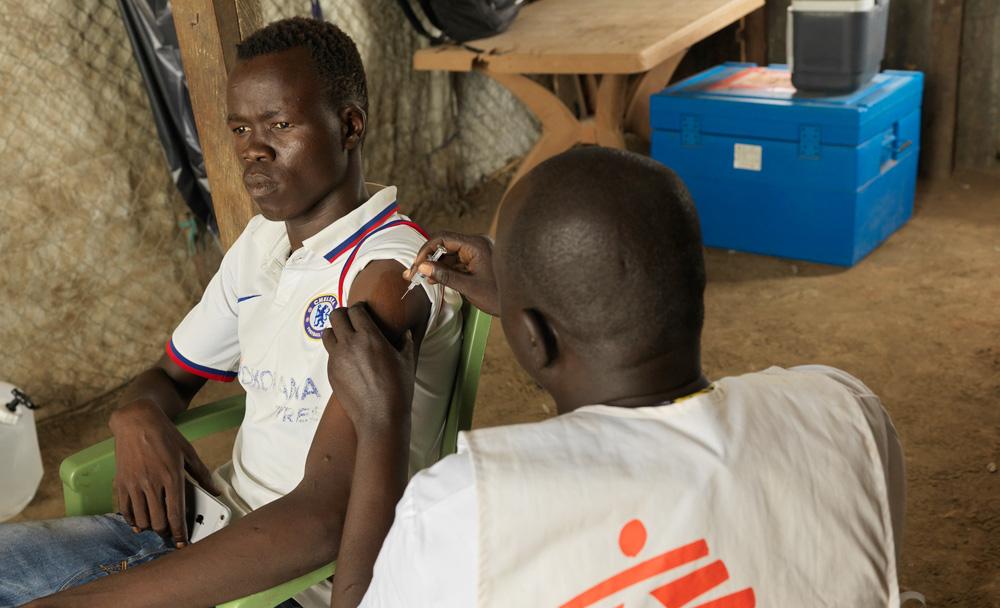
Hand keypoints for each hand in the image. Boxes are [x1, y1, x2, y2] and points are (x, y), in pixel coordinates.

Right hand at [109, 401, 218, 546]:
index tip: (182, 543)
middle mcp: (152, 483)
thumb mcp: (188, 452)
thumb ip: (202, 475)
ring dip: (150, 528)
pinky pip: (125, 510)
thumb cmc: (166, 435)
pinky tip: (139, 523)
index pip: (176, 514)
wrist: (136, 421)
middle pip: (158, 521)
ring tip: (157, 527)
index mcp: (172, 476)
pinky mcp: (121, 483)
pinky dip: (132, 521)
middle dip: (166, 532)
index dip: (180, 533)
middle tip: (171, 534)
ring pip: (142, 519)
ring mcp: (134, 484)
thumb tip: (216, 492)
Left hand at [322, 304, 416, 435]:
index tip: (363, 311)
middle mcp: (349, 344)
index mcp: (369, 337)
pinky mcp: (331, 372)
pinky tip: (348, 360)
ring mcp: (337, 358)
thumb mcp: (406, 362)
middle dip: (343, 315)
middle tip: (352, 321)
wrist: (380, 416)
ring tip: (345, 338)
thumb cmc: (397, 389)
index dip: (359, 308)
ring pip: (327, 333)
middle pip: (336, 316)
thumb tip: (406, 333)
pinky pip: (329, 354)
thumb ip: (405, 342)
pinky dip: (336, 351)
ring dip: (335, 331)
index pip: (355, 310)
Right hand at [403, 232, 498, 315]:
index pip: (443, 238)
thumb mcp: (469, 287)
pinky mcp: (477, 260)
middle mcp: (477, 243)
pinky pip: (456, 261)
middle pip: (444, 244)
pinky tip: (434, 279)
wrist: (520, 305)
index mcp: (476, 244)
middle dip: (427, 258)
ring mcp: (477, 251)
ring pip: (448, 254)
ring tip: (420, 278)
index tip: (416, 266)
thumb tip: (422, 267)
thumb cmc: (499, 296)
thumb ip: (444, 275)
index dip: (426, 251)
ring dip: (434, 265)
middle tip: (413, 273)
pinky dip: (445, 269)